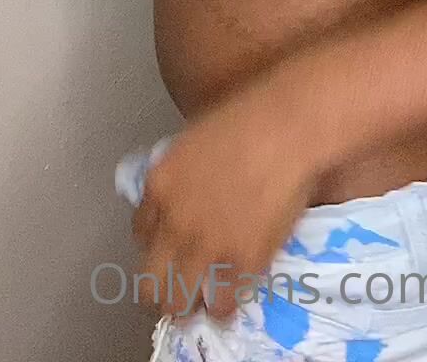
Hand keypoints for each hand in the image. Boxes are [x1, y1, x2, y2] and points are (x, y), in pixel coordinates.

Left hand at [131, 69, 322, 323]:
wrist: (285, 128)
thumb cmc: (249, 117)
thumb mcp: (196, 139)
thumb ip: (186, 174)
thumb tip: (193, 191)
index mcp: (160, 186)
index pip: (141, 234)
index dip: (157, 245)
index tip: (170, 250)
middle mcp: (173, 223)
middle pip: (150, 280)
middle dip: (160, 292)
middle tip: (177, 294)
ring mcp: (205, 246)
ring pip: (179, 301)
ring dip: (188, 307)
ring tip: (201, 308)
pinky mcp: (240, 263)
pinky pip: (222, 302)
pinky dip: (224, 307)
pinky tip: (229, 305)